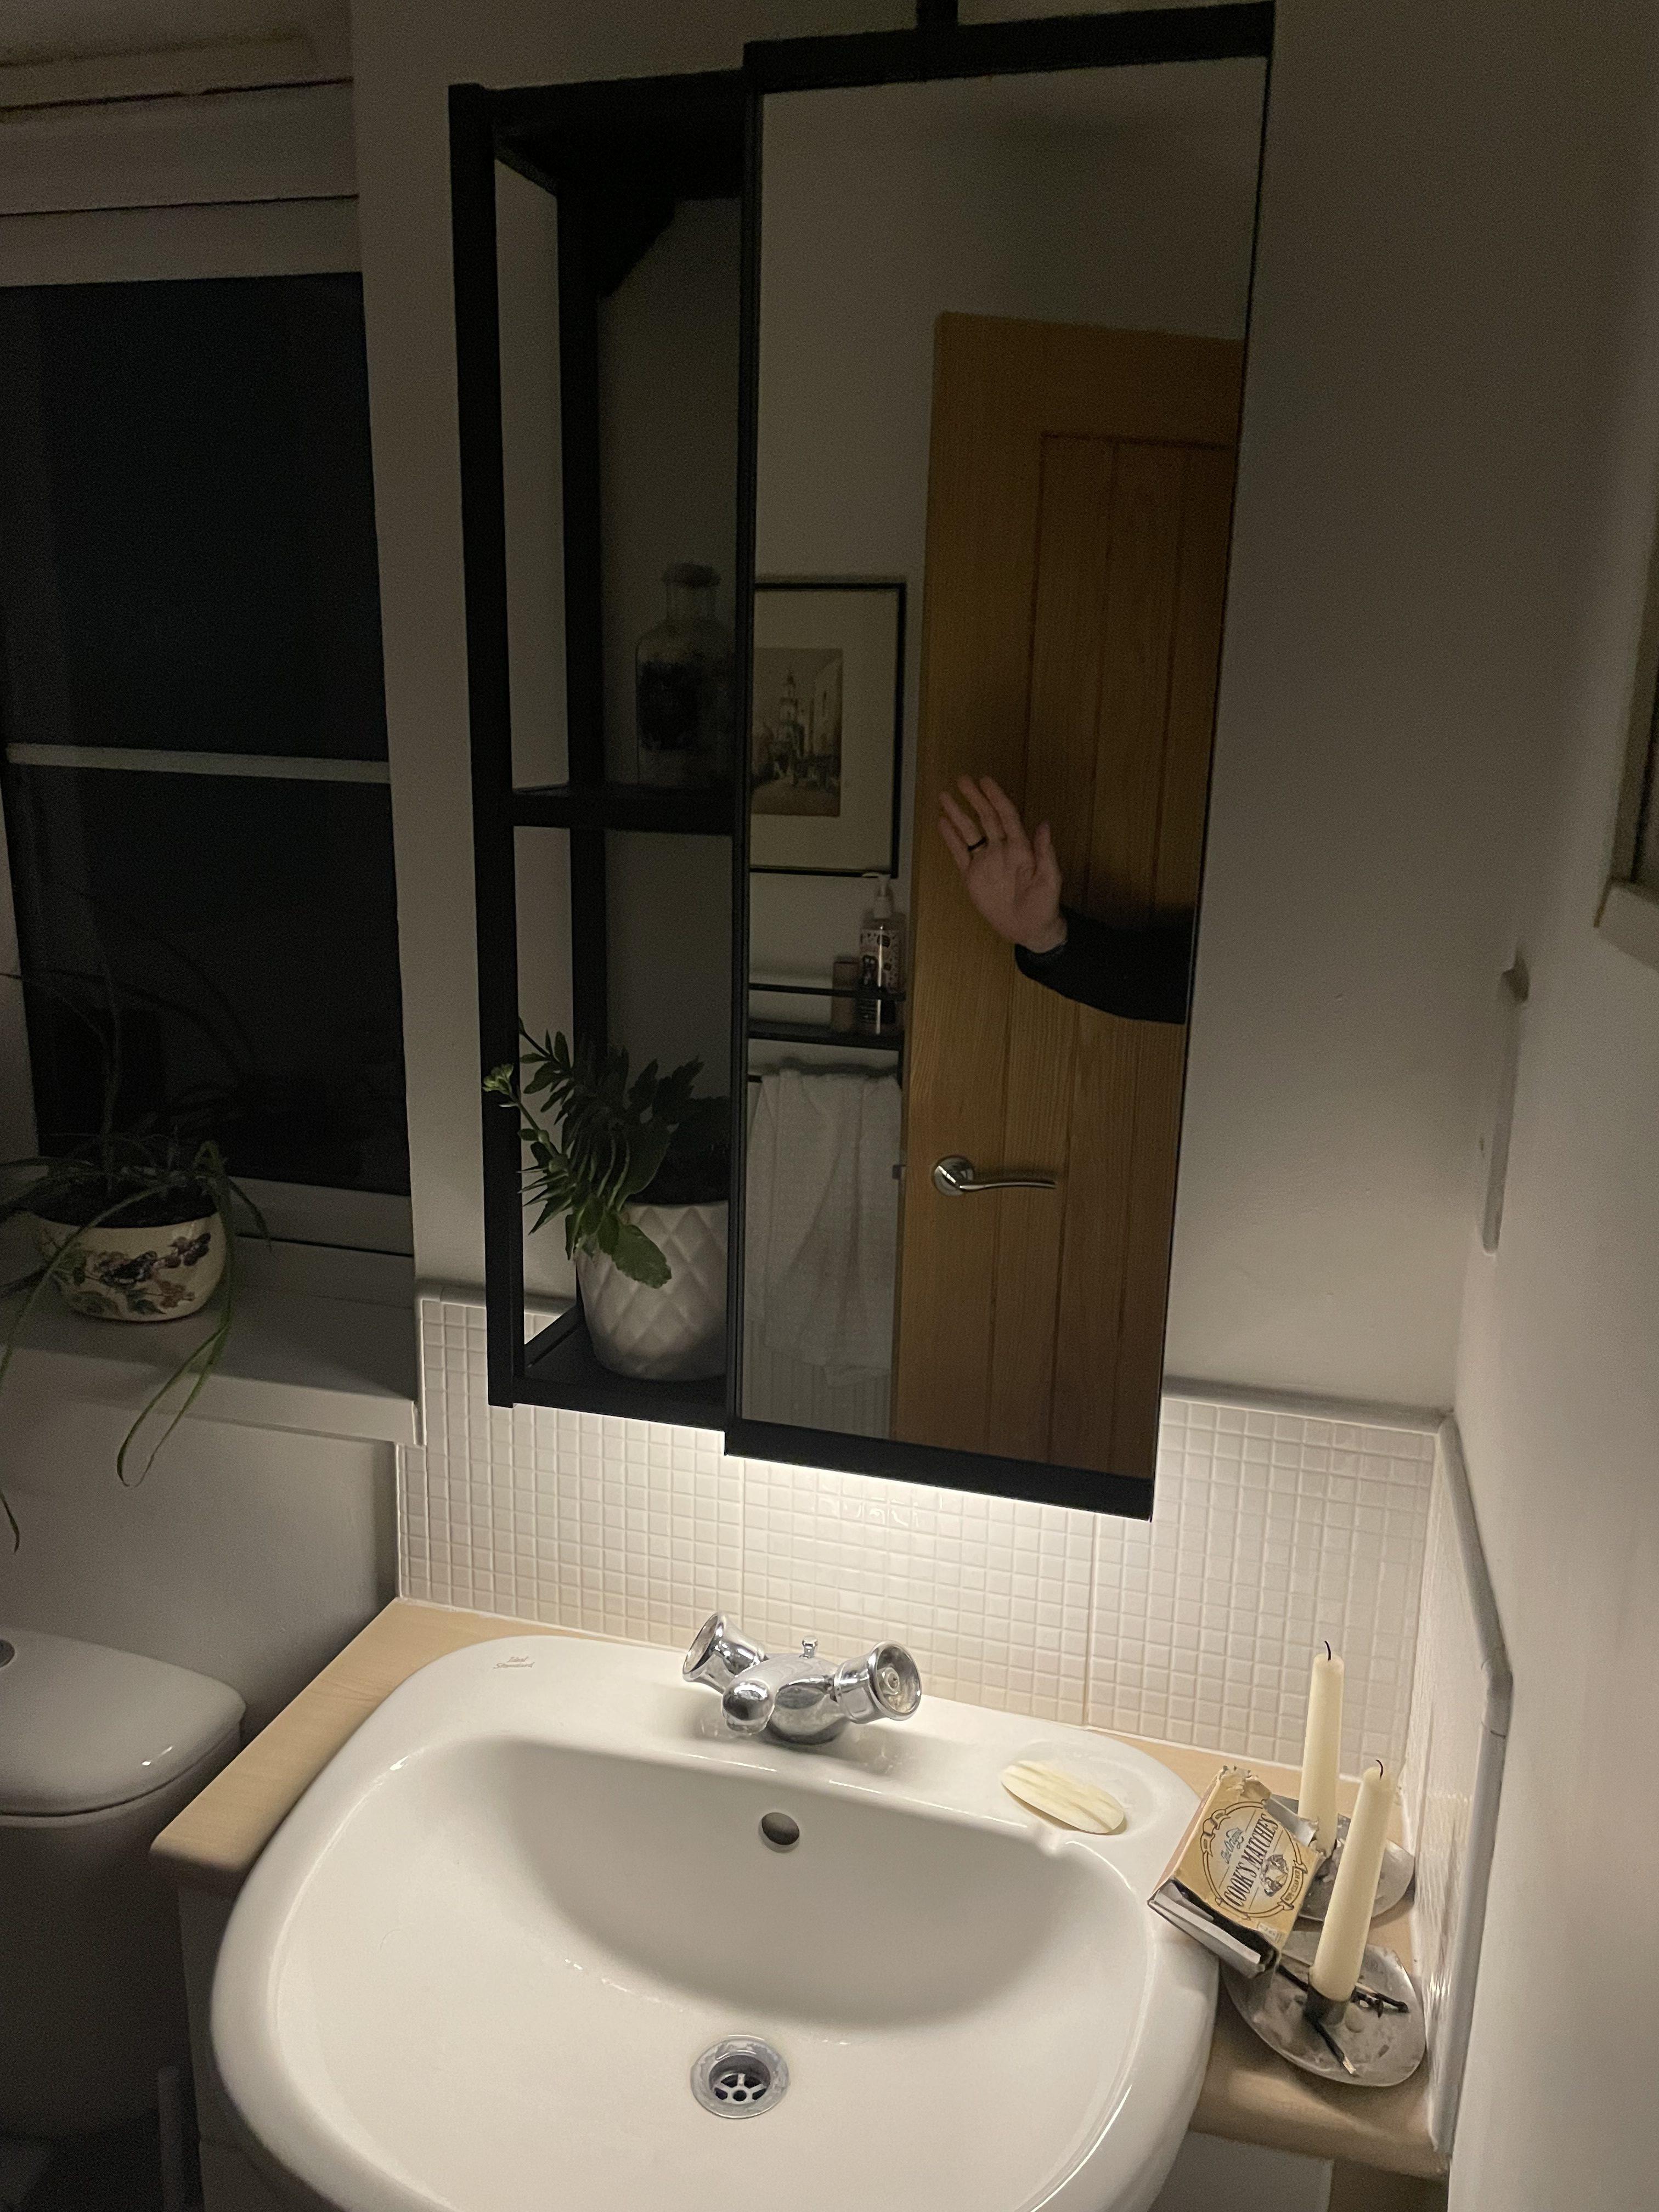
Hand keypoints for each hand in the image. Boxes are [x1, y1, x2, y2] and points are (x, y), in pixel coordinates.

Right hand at [937, 776, 1065, 953]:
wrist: (1029, 929)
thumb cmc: (1044, 904)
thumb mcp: (1050, 879)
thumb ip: (1046, 852)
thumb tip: (1044, 825)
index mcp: (1020, 848)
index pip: (1006, 816)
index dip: (996, 797)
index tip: (985, 781)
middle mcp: (1001, 850)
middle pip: (985, 818)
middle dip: (974, 798)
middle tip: (962, 780)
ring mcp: (985, 862)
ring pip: (969, 833)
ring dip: (957, 814)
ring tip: (945, 797)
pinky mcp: (972, 877)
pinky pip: (960, 854)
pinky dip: (951, 839)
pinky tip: (943, 823)